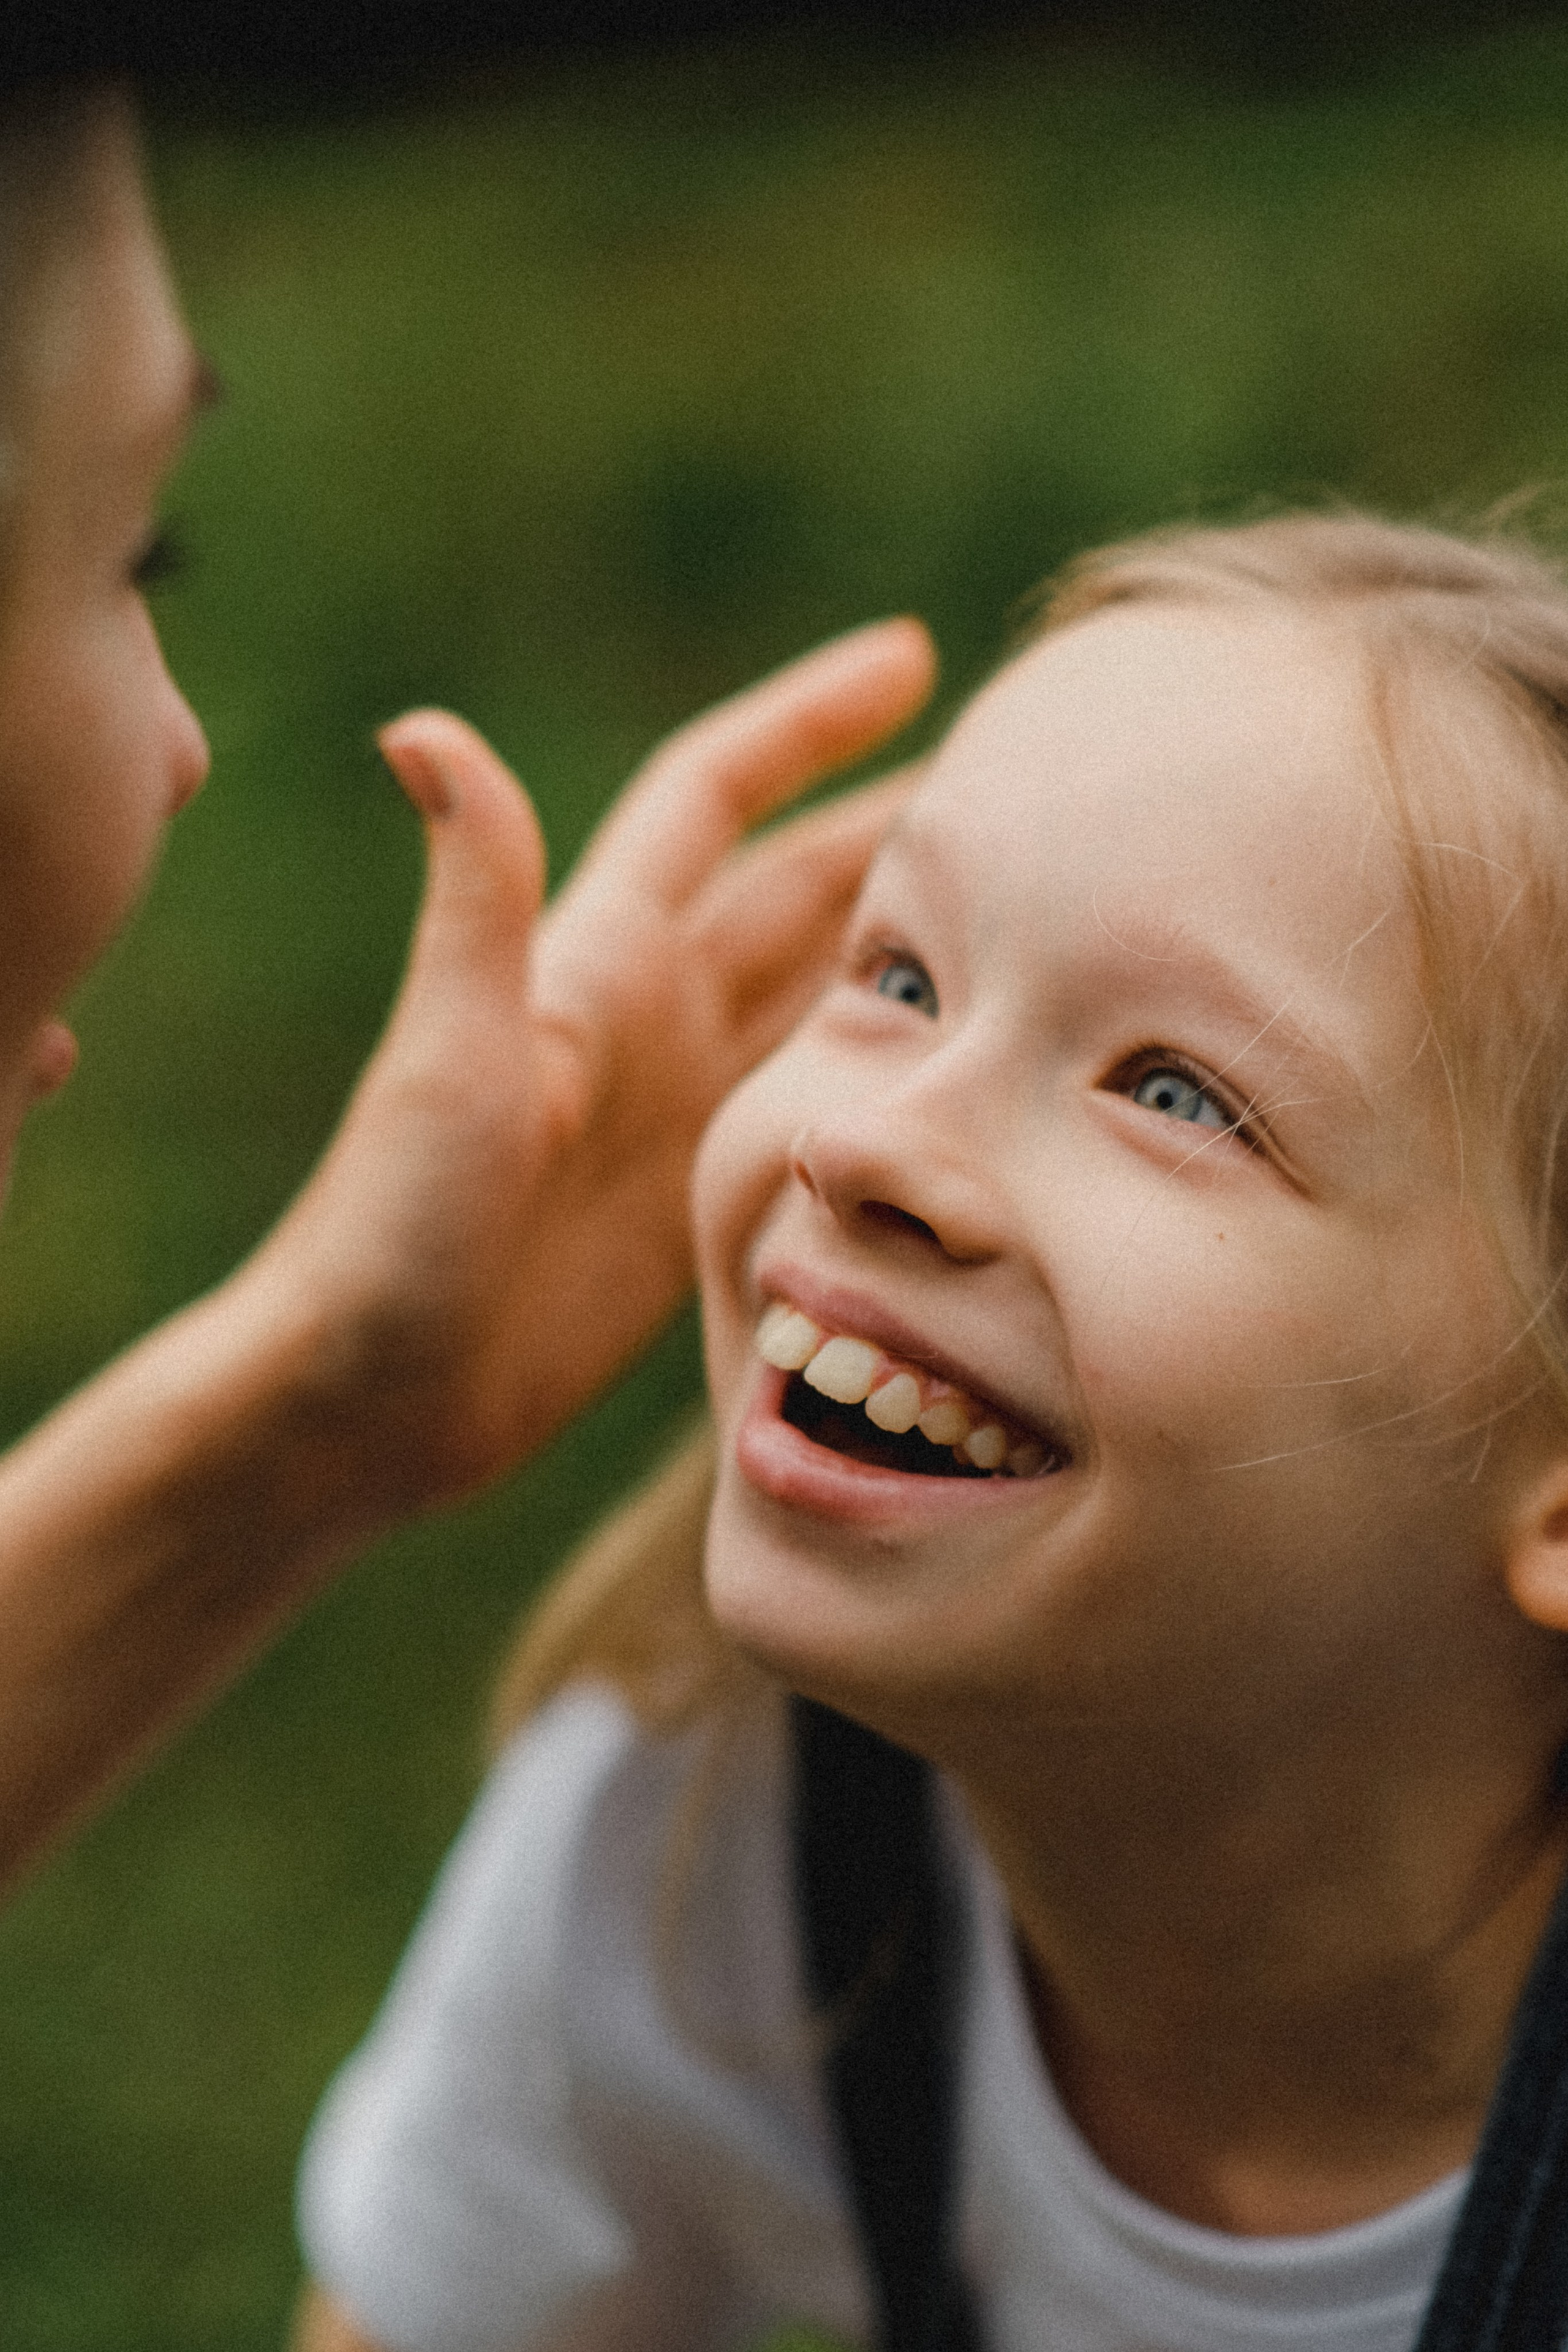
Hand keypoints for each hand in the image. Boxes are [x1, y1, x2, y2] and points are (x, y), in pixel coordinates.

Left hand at [250, 618, 935, 1522]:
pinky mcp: (701, 1197)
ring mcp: (680, 1107)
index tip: (910, 657)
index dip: (808, 721)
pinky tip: (961, 1075)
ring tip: (1031, 916)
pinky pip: (817, 1109)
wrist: (376, 1395)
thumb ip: (477, 900)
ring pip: (821, 994)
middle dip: (899, 831)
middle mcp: (651, 1016)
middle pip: (797, 889)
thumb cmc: (396, 1226)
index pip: (718, 799)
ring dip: (909, 949)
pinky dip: (889, 1077)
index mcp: (603, 962)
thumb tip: (421, 725)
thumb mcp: (454, 1056)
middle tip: (1024, 791)